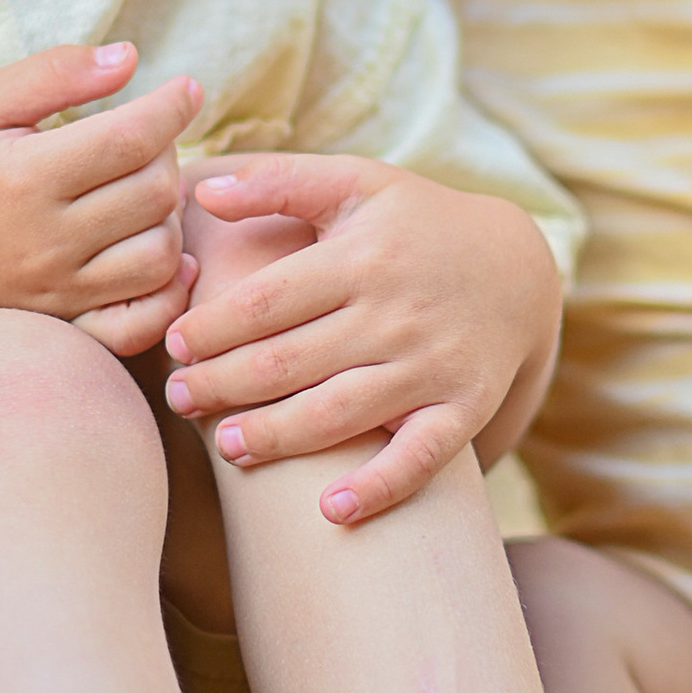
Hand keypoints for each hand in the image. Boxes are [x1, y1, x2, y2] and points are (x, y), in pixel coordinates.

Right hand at [0, 40, 201, 357]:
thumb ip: (52, 74)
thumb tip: (131, 58)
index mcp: (24, 176)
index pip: (131, 137)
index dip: (172, 107)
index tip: (186, 89)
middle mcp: (46, 239)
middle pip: (155, 192)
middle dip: (169, 153)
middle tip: (148, 137)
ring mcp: (59, 290)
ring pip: (161, 252)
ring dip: (169, 214)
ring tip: (143, 188)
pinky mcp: (66, 324)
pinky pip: (145, 316)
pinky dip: (169, 284)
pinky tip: (159, 248)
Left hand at [163, 157, 557, 521]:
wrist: (518, 268)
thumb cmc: (416, 223)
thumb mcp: (356, 183)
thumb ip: (278, 181)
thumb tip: (204, 192)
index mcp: (361, 257)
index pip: (268, 300)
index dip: (213, 327)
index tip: (173, 345)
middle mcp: (395, 314)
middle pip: (291, 361)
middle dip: (224, 385)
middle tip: (178, 399)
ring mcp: (432, 366)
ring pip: (340, 413)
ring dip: (277, 436)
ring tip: (227, 448)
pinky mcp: (465, 407)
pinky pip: (421, 457)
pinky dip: (380, 487)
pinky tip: (332, 511)